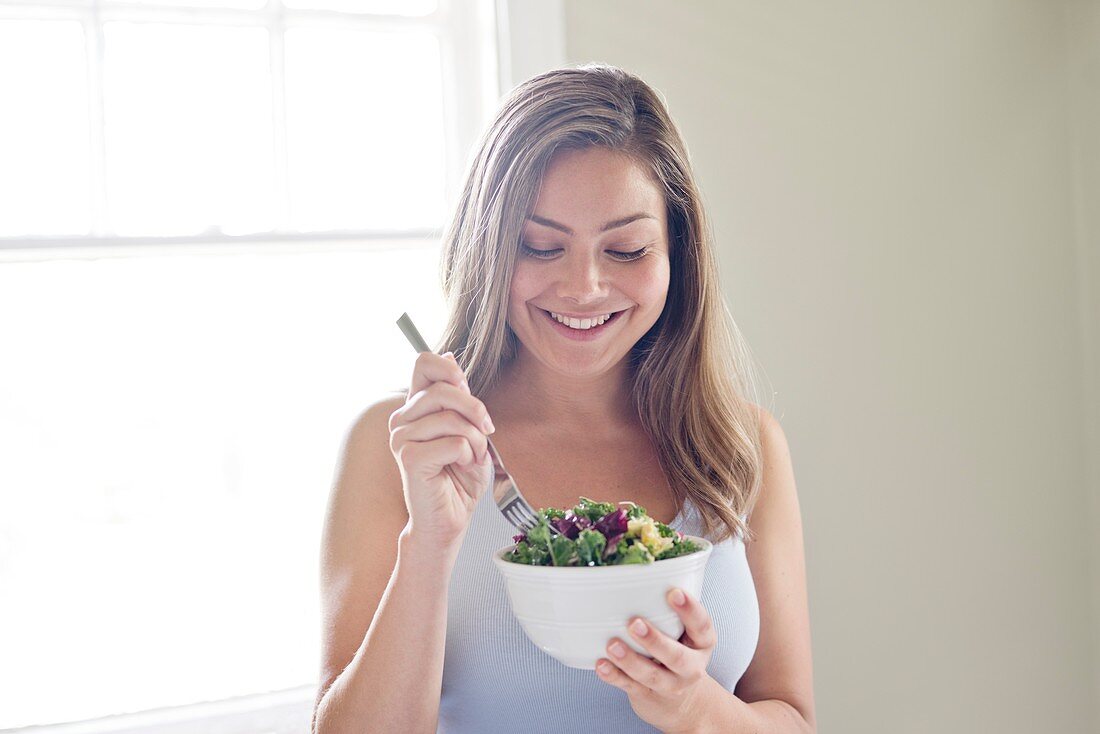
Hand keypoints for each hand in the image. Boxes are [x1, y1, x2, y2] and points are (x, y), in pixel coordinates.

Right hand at [388, 351, 494, 547]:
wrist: (449, 520)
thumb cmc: (459, 479)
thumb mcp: (467, 429)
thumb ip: (458, 397)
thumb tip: (449, 355)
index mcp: (414, 408)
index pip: (423, 362)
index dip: (451, 370)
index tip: (467, 391)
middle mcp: (402, 419)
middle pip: (445, 389)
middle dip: (476, 410)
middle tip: (486, 432)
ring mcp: (401, 438)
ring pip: (453, 418)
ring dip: (476, 440)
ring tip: (472, 458)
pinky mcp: (409, 458)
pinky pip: (455, 442)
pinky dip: (469, 456)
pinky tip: (461, 468)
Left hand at [596, 588, 717, 733]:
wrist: (682, 703)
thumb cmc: (678, 652)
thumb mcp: (685, 632)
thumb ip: (669, 610)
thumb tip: (637, 569)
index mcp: (702, 643)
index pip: (701, 625)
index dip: (690, 609)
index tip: (673, 592)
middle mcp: (690, 666)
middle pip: (677, 657)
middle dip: (655, 641)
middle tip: (635, 623)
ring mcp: (670, 684)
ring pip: (651, 675)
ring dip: (630, 660)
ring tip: (612, 645)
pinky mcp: (648, 695)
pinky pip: (630, 687)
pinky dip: (614, 676)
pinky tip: (601, 665)